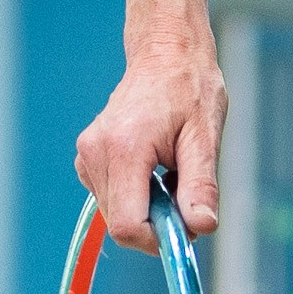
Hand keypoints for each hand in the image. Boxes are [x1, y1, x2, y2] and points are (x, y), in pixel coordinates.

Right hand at [74, 38, 227, 248]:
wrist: (165, 53)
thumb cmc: (188, 87)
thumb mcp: (205, 136)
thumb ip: (200, 185)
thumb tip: (201, 227)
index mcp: (124, 148)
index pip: (127, 225)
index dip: (158, 240)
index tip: (186, 228)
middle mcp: (96, 152)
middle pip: (120, 223)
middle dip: (156, 223)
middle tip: (184, 192)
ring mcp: (87, 154)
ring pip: (115, 213)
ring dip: (146, 208)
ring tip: (169, 171)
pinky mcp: (87, 157)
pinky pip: (111, 197)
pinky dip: (135, 195)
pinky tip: (153, 168)